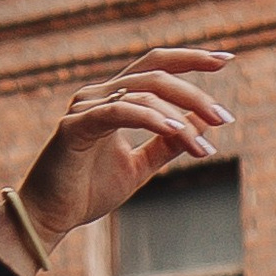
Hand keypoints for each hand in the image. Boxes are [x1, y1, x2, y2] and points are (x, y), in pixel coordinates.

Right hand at [0, 46, 233, 273]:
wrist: (49, 218)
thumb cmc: (87, 191)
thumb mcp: (138, 166)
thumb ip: (166, 144)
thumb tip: (200, 124)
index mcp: (112, 99)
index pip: (155, 65)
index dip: (190, 58)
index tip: (226, 58)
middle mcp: (97, 95)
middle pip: (155, 74)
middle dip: (195, 93)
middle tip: (224, 118)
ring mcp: (84, 108)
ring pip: (144, 93)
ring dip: (181, 116)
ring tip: (205, 142)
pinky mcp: (75, 127)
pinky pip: (121, 112)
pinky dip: (153, 119)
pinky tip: (178, 132)